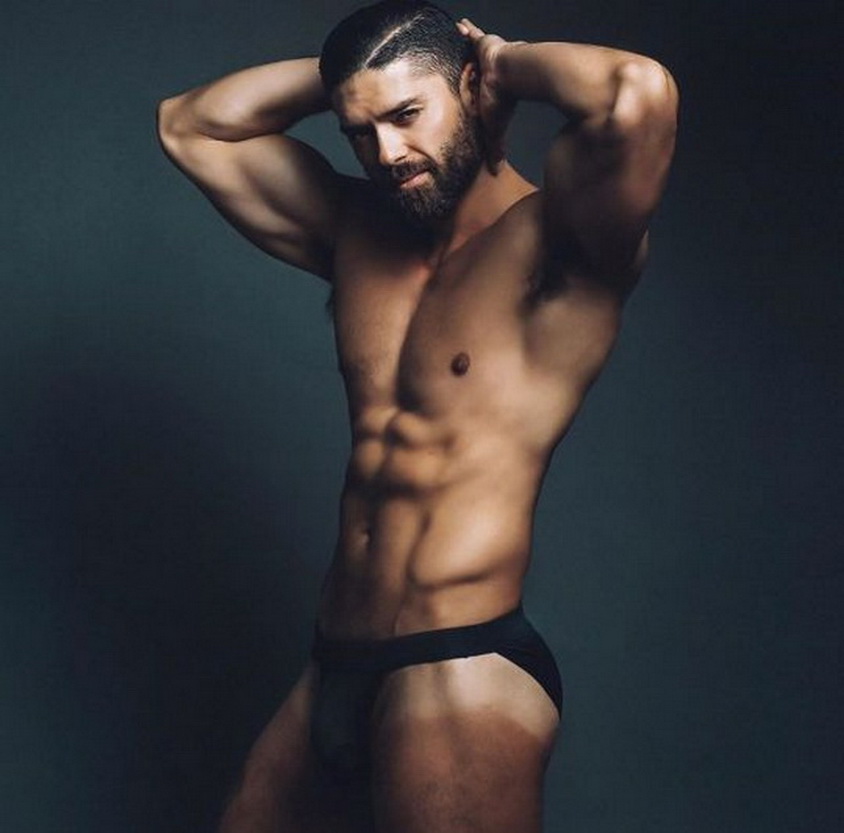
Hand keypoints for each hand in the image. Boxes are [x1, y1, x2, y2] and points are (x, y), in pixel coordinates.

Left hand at [457, 18, 517, 172]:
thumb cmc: (503, 102)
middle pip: (476, 73)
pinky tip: (458, 25)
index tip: (472, 94)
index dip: (475, 93)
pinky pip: (473, 35)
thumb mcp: (494, 131)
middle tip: (465, 71)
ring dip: (468, 51)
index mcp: (490, 93)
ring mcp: (486, 59)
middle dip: (471, 71)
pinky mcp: (483, 44)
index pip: (480, 94)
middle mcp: (489, 75)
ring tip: (458, 46)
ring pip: (473, 55)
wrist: (510, 76)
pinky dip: (466, 30)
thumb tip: (496, 174)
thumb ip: (495, 150)